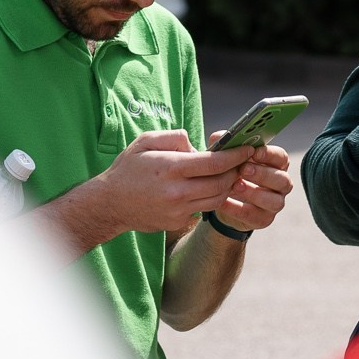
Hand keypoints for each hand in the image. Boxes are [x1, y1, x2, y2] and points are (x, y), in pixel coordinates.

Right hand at [85, 129, 249, 235]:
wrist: (110, 203)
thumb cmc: (128, 168)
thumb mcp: (146, 141)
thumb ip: (174, 137)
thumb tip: (198, 145)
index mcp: (171, 167)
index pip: (214, 162)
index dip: (235, 155)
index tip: (247, 148)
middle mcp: (177, 191)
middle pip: (222, 183)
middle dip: (236, 171)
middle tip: (242, 161)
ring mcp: (178, 210)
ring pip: (217, 199)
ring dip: (228, 186)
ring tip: (230, 173)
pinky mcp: (178, 221)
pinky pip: (203, 208)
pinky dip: (211, 197)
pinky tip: (210, 186)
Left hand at [210, 140, 292, 233]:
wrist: (222, 200)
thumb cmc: (230, 172)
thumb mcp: (225, 157)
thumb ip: (224, 145)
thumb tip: (219, 137)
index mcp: (276, 164)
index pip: (281, 157)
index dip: (270, 154)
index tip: (254, 152)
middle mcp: (280, 184)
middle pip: (282, 179)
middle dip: (262, 174)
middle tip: (243, 169)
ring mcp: (275, 203)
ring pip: (275, 201)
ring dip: (255, 193)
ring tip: (235, 186)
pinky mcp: (264, 219)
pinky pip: (256, 216)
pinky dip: (239, 209)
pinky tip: (224, 202)